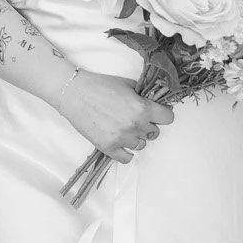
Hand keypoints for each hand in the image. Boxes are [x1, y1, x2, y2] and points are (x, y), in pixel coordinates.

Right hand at [57, 70, 173, 162]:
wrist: (73, 92)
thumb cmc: (100, 85)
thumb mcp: (128, 84)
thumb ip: (144, 96)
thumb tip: (156, 104)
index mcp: (142, 108)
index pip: (168, 118)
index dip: (162, 114)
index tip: (156, 113)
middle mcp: (135, 125)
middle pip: (155, 133)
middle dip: (147, 125)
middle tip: (134, 118)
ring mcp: (121, 138)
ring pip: (141, 145)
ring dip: (135, 137)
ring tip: (122, 127)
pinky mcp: (108, 147)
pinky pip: (127, 158)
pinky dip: (125, 152)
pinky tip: (120, 142)